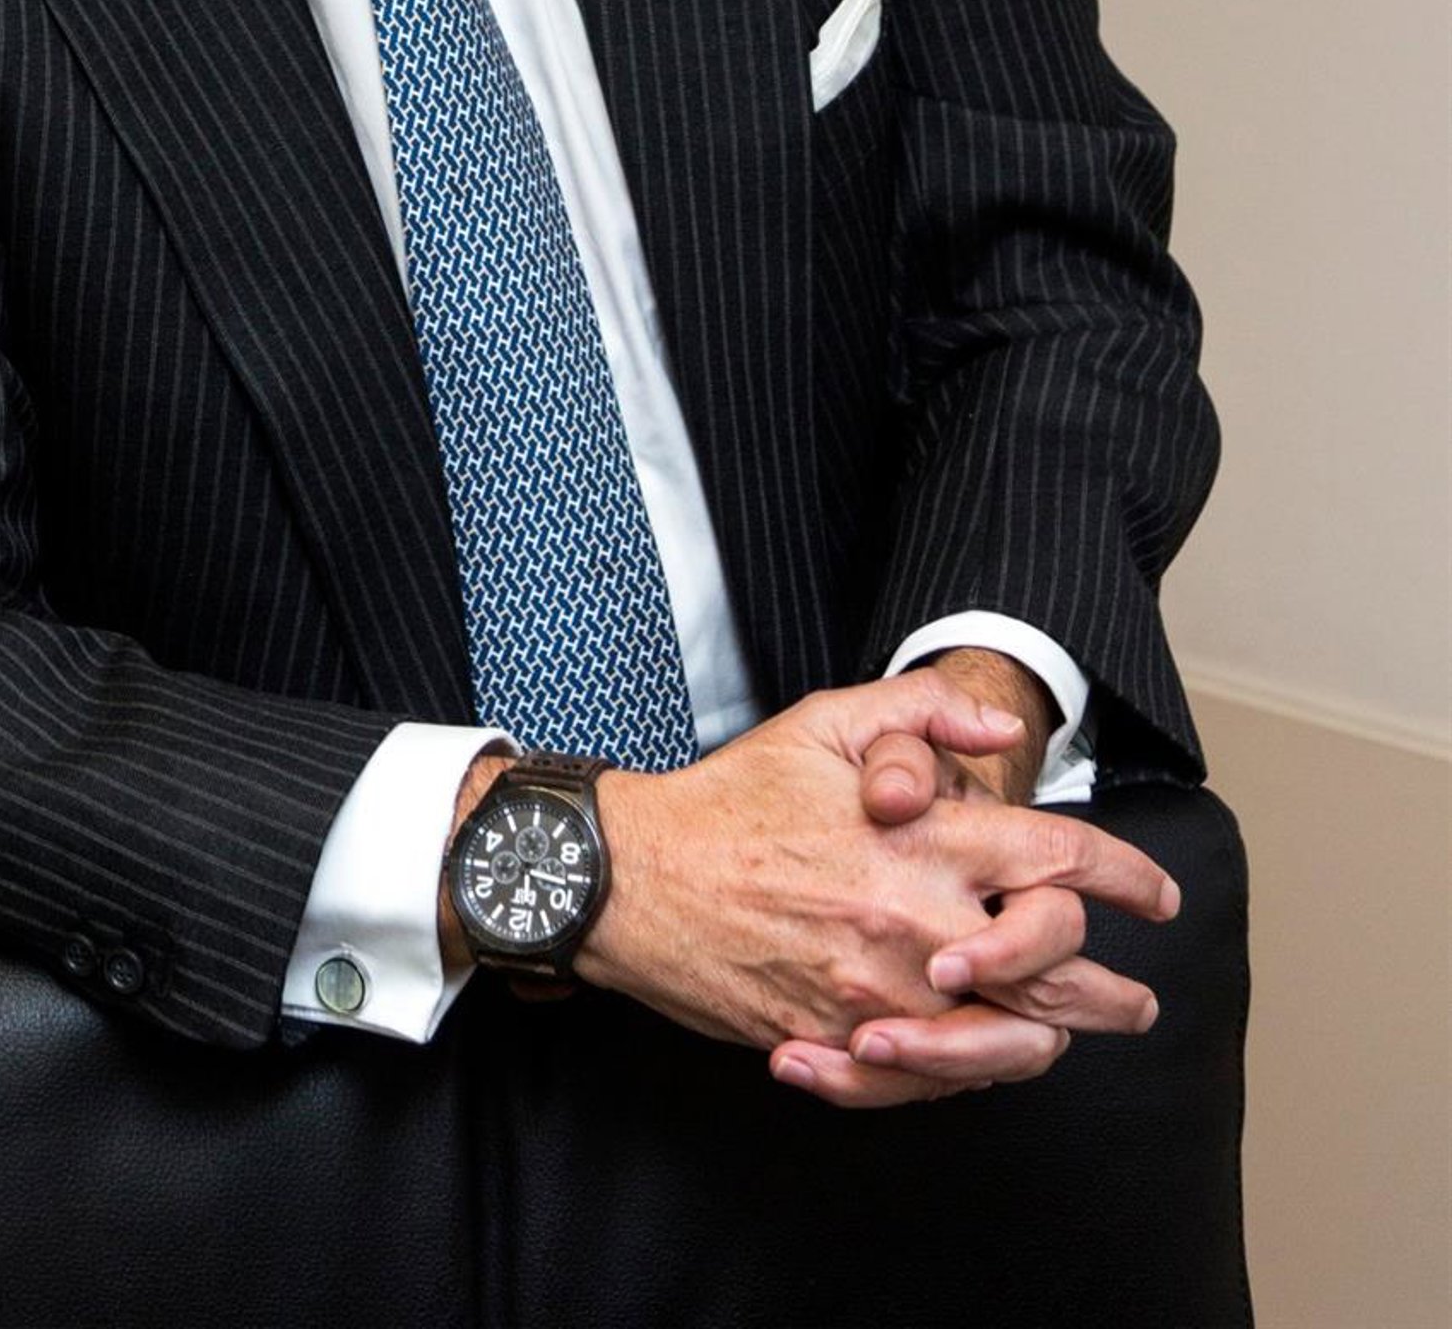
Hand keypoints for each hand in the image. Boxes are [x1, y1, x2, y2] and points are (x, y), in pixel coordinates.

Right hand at [574, 670, 1174, 1103]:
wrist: (635, 877)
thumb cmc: (730, 796)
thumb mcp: (824, 722)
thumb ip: (922, 715)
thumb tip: (1005, 733)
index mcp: (928, 841)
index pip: (1063, 863)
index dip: (1128, 881)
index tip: (1157, 898)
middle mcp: (919, 923)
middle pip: (1060, 973)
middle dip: (1113, 994)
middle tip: (1138, 1003)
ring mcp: (882, 992)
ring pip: (1006, 1041)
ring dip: (1056, 1044)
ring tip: (1076, 1042)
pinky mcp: (840, 1041)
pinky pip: (927, 1078)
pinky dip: (963, 1074)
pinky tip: (978, 1060)